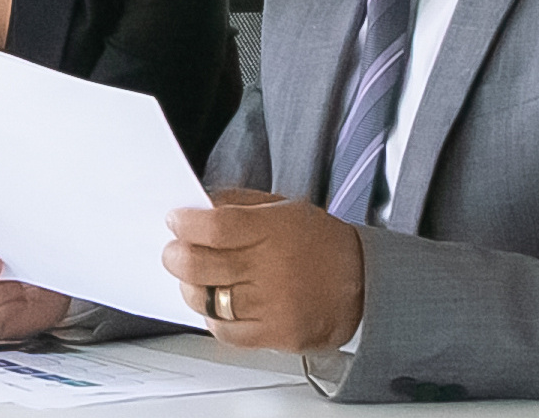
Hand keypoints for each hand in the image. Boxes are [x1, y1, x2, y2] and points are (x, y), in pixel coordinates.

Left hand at [165, 187, 363, 351]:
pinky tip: (219, 304)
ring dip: (190, 288)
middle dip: (175, 256)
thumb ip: (239, 205)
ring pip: (205, 300)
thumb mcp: (284, 208)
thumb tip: (195, 207)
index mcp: (273, 230)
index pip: (214, 227)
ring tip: (196, 279)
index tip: (176, 220)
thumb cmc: (320, 243)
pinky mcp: (275, 334)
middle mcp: (271, 268)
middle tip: (173, 252)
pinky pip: (224, 331)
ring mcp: (272, 305)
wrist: (364, 283)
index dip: (185, 223)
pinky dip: (213, 318)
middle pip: (198, 265)